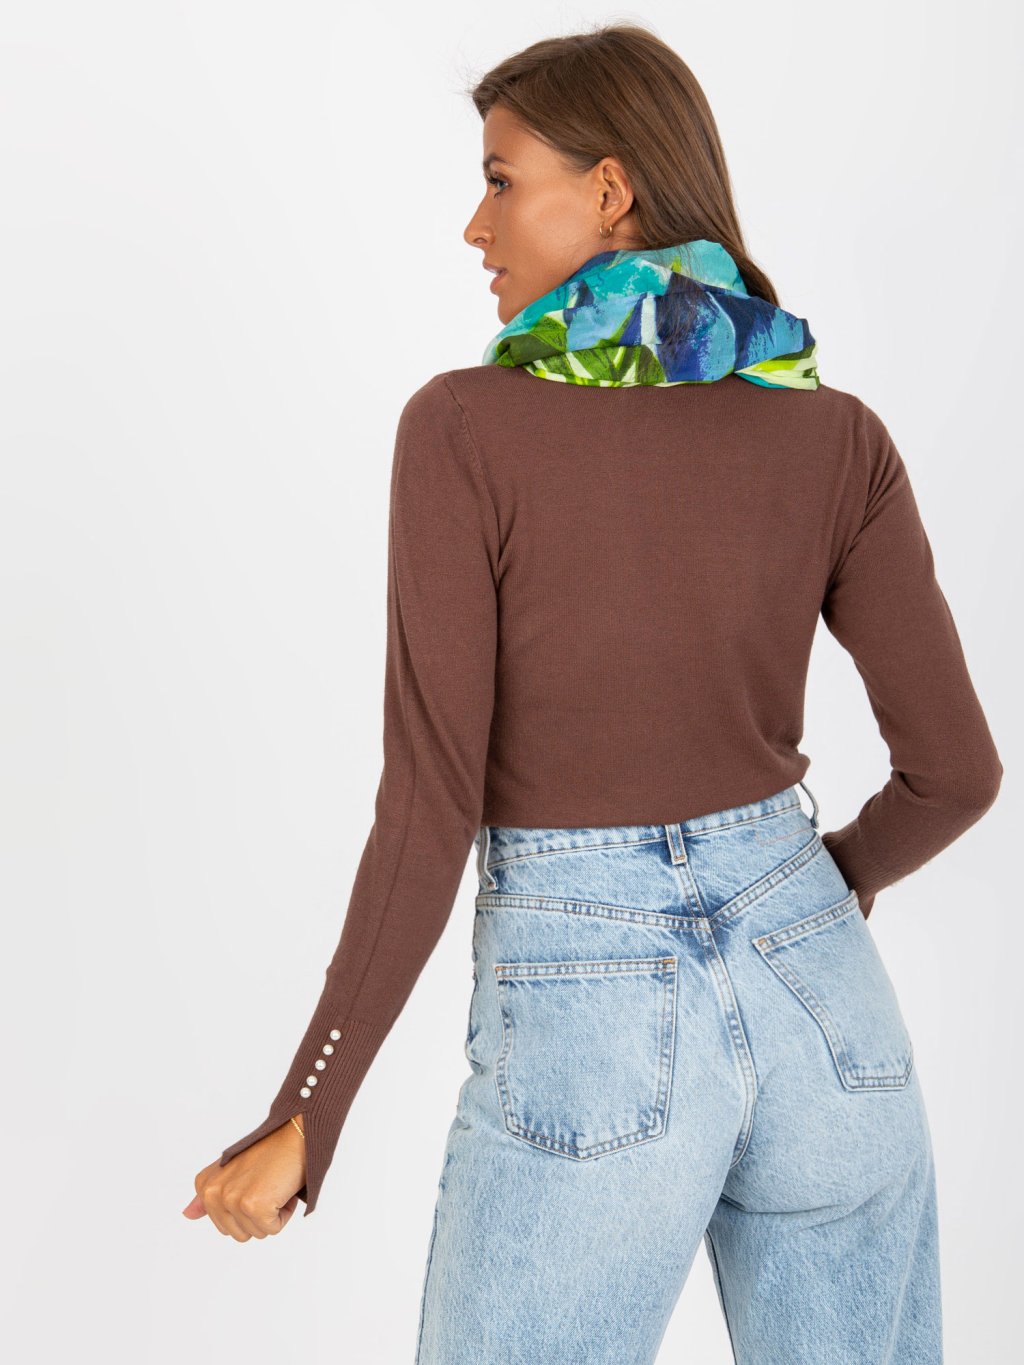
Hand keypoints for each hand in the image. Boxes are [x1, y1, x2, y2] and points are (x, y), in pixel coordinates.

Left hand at [184, 1115, 306, 1239]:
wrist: (295, 1133)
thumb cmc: (269, 1152)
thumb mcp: (231, 1172)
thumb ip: (206, 1197)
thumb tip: (186, 1215)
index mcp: (205, 1186)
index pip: (224, 1224)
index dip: (245, 1208)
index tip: (253, 1183)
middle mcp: (213, 1193)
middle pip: (238, 1234)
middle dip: (258, 1215)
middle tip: (266, 1184)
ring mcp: (232, 1199)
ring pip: (255, 1233)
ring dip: (272, 1214)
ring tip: (274, 1185)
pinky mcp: (253, 1206)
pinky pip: (272, 1229)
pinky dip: (284, 1213)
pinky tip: (283, 1188)